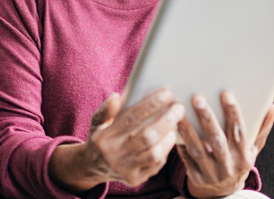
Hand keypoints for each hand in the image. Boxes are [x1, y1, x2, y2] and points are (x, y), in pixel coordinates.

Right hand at [49, 89, 184, 192]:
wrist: (94, 167)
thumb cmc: (101, 137)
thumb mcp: (97, 122)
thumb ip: (106, 110)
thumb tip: (116, 96)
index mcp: (104, 137)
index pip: (131, 118)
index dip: (151, 105)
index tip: (167, 94)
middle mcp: (114, 155)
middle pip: (147, 137)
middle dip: (166, 120)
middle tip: (179, 108)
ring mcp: (125, 170)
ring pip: (155, 153)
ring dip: (169, 137)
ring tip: (175, 124)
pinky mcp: (135, 179)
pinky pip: (156, 165)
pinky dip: (165, 150)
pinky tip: (168, 138)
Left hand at [176, 92, 273, 198]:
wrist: (225, 191)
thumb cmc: (239, 160)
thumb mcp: (254, 148)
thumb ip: (262, 127)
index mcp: (244, 156)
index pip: (239, 132)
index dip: (234, 113)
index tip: (226, 94)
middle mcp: (229, 166)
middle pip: (217, 140)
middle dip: (207, 118)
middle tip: (197, 98)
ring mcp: (211, 173)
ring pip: (197, 149)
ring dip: (187, 129)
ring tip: (178, 110)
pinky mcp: (196, 177)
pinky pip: (185, 158)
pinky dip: (179, 142)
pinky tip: (172, 126)